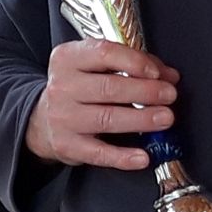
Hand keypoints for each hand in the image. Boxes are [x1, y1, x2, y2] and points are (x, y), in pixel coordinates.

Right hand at [25, 39, 178, 168]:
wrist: (42, 120)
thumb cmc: (77, 88)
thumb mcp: (94, 66)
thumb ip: (132, 65)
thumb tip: (168, 75)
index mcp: (68, 59)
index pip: (103, 54)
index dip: (134, 62)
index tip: (156, 72)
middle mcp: (62, 86)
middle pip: (109, 87)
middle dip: (145, 91)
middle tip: (169, 95)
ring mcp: (63, 117)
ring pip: (107, 118)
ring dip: (141, 119)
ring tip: (165, 118)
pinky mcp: (67, 145)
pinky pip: (98, 153)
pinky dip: (123, 157)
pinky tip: (143, 156)